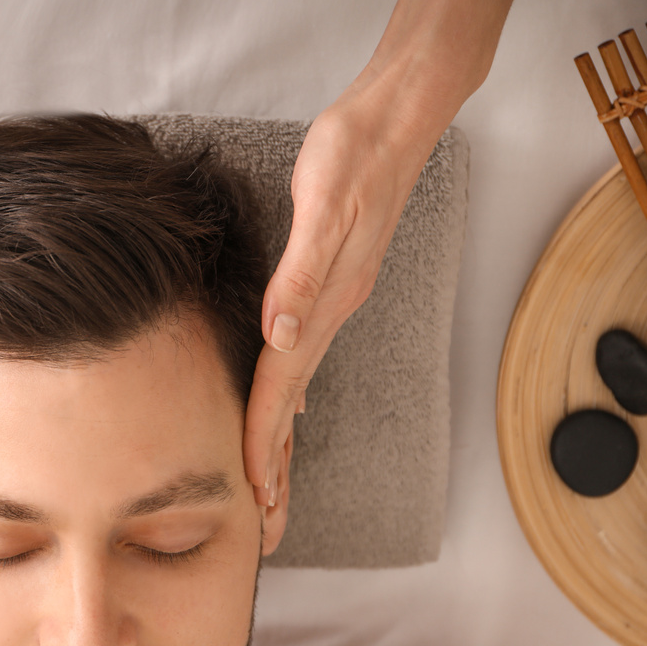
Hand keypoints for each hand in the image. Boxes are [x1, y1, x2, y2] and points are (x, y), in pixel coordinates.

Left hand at [243, 89, 437, 506]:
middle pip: (293, 404)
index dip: (264, 440)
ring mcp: (332, 304)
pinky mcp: (331, 288)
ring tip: (272, 488)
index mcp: (322, 303)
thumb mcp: (325, 205)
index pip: (283, 386)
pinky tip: (289, 411)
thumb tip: (281, 331)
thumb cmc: (353, 154)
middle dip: (277, 464)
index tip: (253, 492)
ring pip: (299, 388)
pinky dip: (292, 397)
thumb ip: (302, 272)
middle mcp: (328, 313)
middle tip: (266, 523)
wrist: (393, 122)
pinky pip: (305, 360)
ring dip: (284, 440)